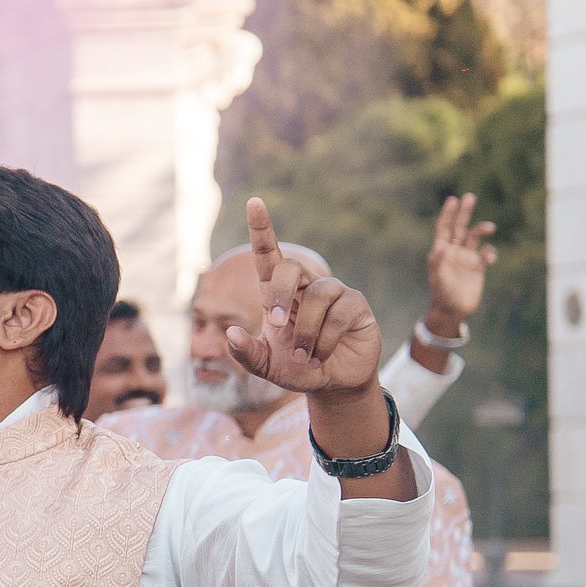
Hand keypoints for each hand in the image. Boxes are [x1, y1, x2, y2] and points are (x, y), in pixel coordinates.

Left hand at [224, 198, 381, 398]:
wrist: (331, 383)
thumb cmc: (295, 367)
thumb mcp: (264, 365)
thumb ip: (245, 353)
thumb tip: (230, 332)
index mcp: (278, 293)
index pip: (268, 254)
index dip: (262, 228)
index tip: (254, 202)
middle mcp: (305, 286)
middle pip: (290, 266)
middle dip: (279, 293)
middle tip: (276, 324)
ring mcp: (334, 293)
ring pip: (317, 295)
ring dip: (305, 331)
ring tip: (304, 356)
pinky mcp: (356, 305)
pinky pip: (339, 313)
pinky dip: (325, 339)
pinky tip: (321, 354)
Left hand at [422, 192, 496, 336]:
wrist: (453, 310)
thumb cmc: (441, 294)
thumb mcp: (438, 277)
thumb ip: (439, 262)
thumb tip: (441, 247)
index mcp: (441, 251)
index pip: (444, 228)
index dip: (448, 214)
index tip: (452, 200)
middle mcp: (454, 251)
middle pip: (460, 227)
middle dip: (464, 212)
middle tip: (469, 196)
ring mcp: (466, 258)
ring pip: (475, 237)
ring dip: (482, 229)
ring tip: (490, 228)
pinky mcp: (478, 267)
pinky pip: (486, 253)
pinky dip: (490, 252)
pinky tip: (489, 258)